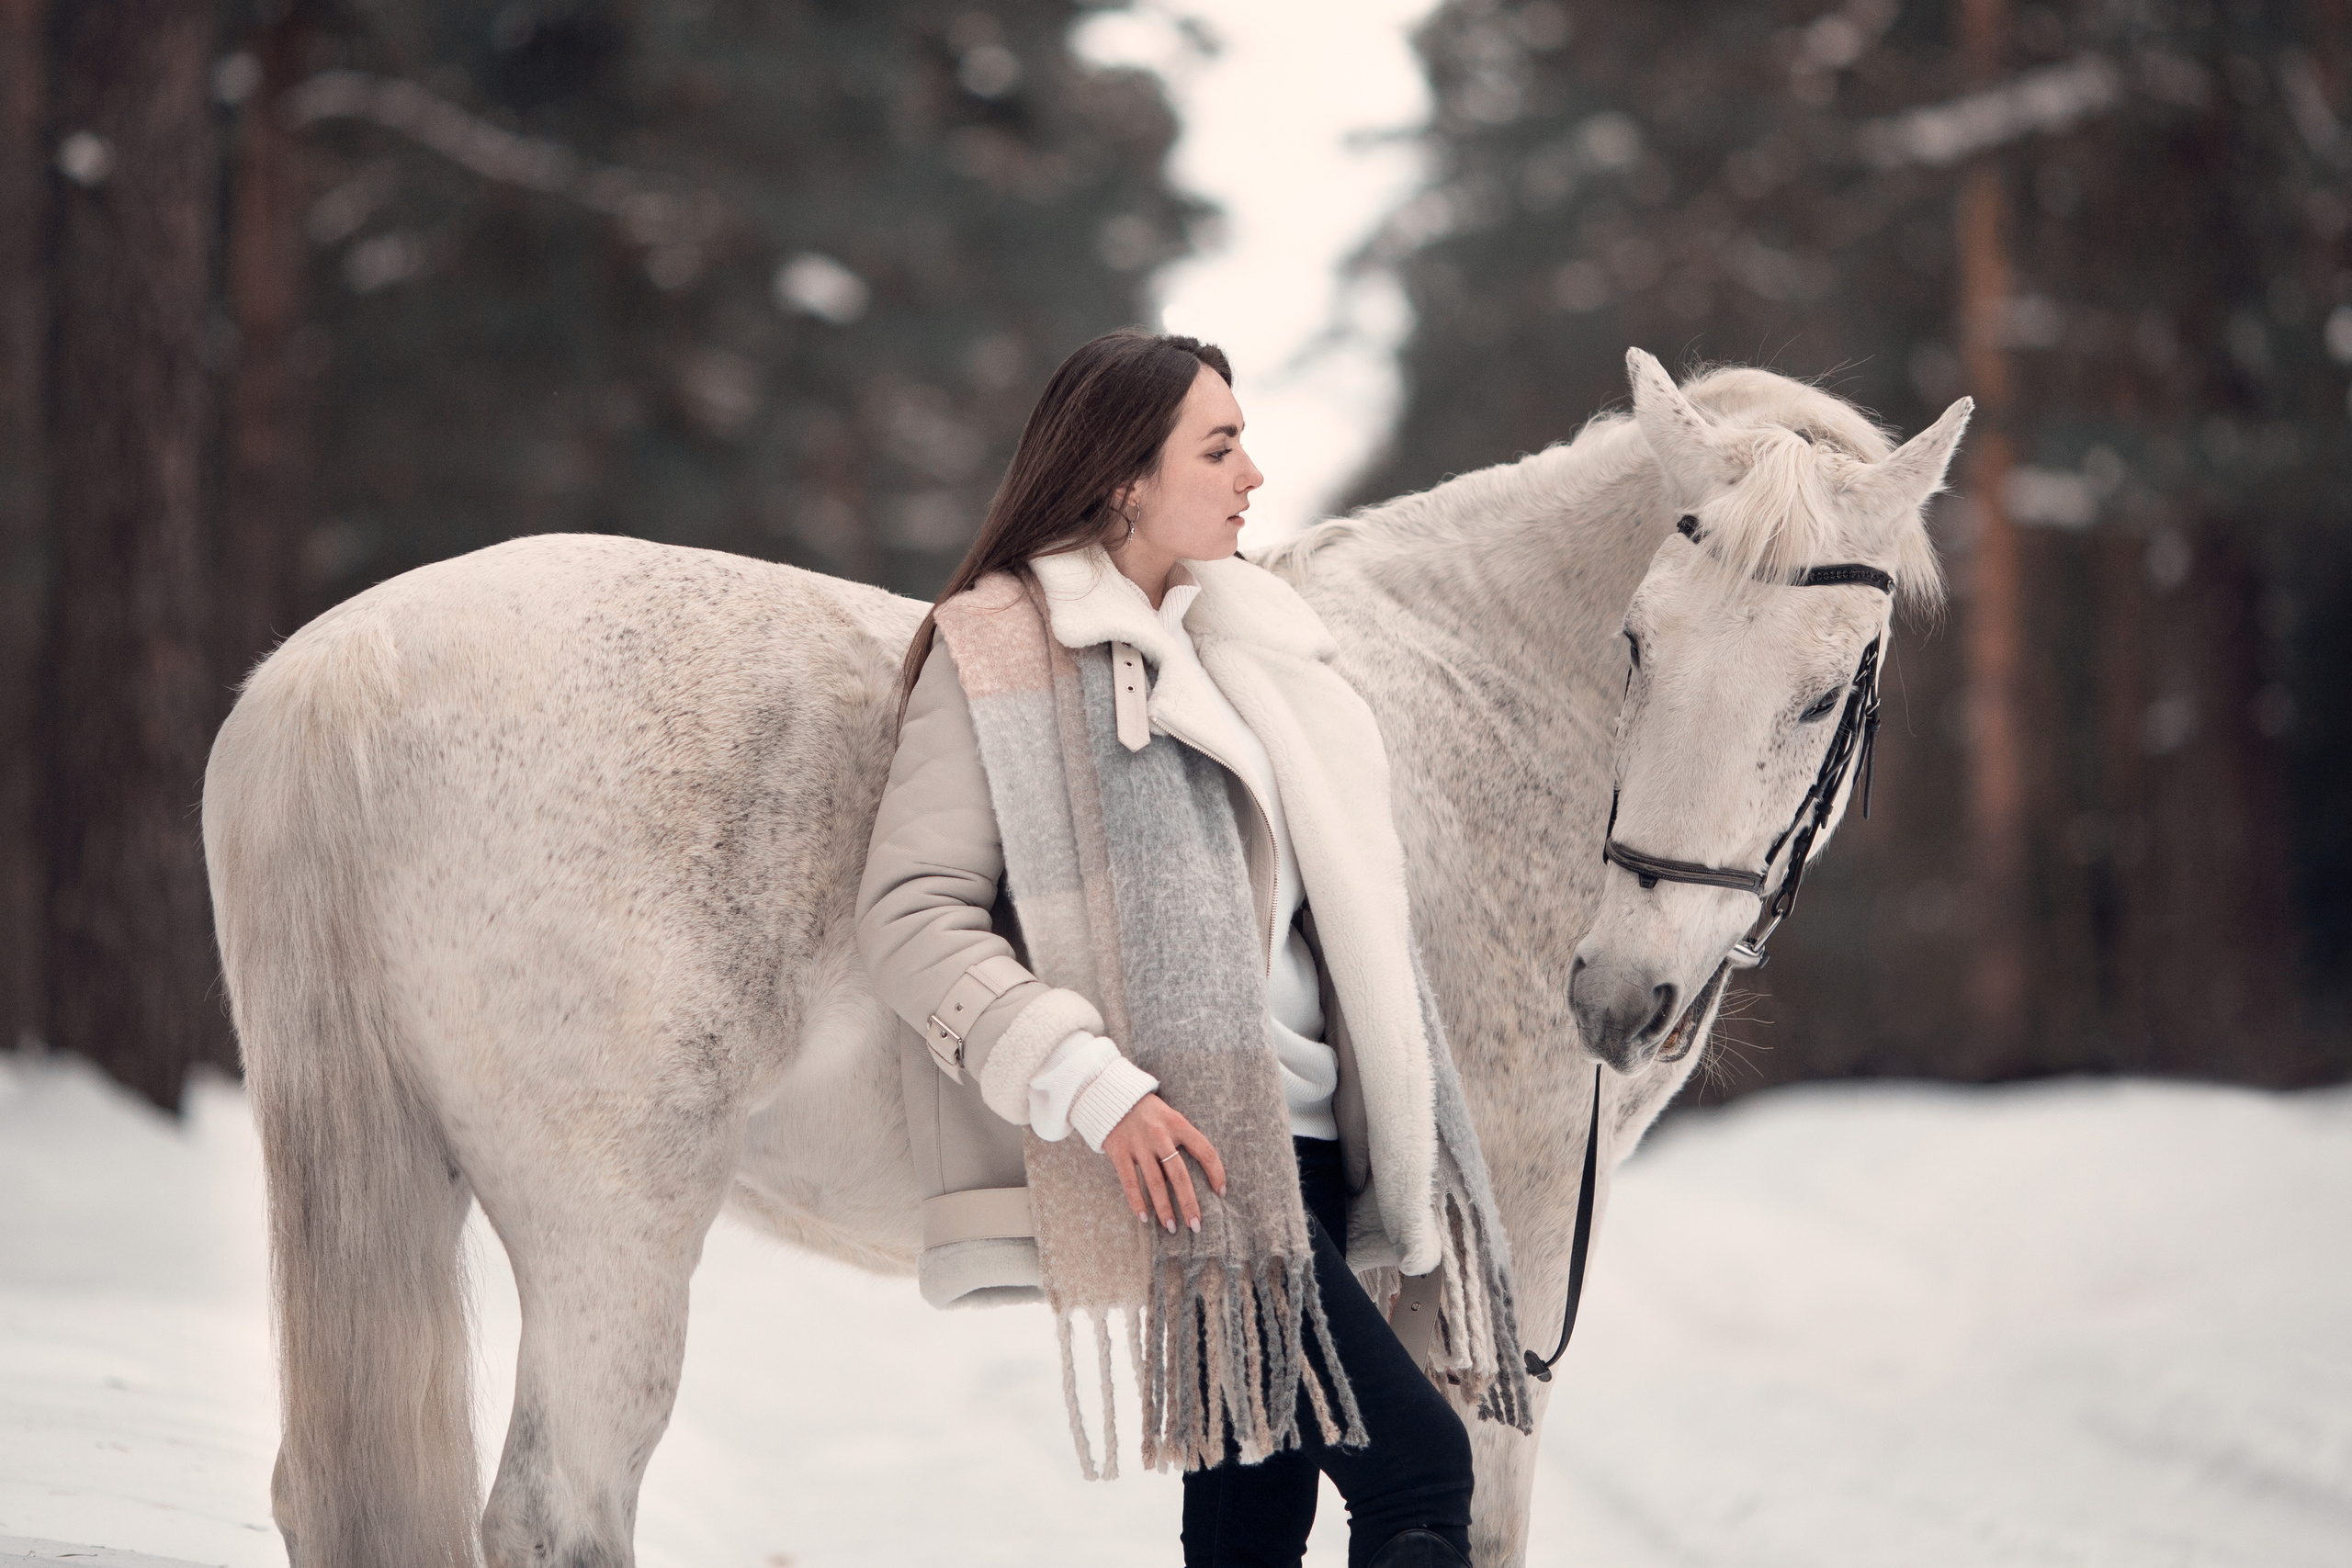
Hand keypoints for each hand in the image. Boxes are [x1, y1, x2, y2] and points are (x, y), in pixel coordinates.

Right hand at [1101, 1093, 1226, 1232]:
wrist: (1113, 1096)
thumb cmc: (1149, 1112)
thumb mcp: (1171, 1116)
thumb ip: (1183, 1139)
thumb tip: (1201, 1173)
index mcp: (1178, 1124)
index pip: (1205, 1151)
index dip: (1216, 1173)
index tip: (1221, 1193)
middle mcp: (1160, 1134)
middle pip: (1179, 1175)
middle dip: (1189, 1203)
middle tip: (1195, 1226)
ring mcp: (1138, 1144)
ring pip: (1154, 1182)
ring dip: (1164, 1208)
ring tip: (1171, 1227)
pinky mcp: (1119, 1151)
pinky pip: (1129, 1181)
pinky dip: (1137, 1201)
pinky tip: (1144, 1218)